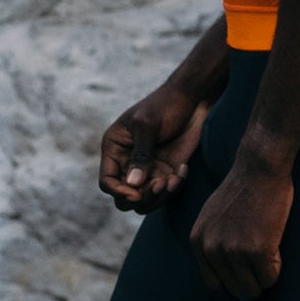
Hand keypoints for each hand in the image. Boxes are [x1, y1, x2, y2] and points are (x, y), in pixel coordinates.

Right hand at [99, 84, 207, 212]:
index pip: (107, 181)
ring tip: (173, 180)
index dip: (118, 192)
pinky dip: (174, 188)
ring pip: (145, 201)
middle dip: (141, 198)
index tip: (136, 194)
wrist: (192, 99)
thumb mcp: (148, 125)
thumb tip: (132, 184)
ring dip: (159, 197)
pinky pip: (165, 193)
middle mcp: (127, 163)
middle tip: (160, 184)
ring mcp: (147, 170)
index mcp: (115, 148)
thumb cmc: (165, 105)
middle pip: (124, 197)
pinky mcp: (166, 172)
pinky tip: (182, 170)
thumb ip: (140, 155)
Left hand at [190, 152, 293, 298]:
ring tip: (269, 251)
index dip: (234, 275)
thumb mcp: (212, 215)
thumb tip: (219, 275)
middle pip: (235, 289)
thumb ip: (211, 241)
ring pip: (253, 289)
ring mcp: (233, 250)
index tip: (245, 261)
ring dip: (265, 276)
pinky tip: (275, 245)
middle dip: (252, 280)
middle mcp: (211, 248)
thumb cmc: (243, 188)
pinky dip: (277, 268)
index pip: (215, 283)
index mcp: (198, 241)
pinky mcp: (256, 250)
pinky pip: (270, 278)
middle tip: (263, 257)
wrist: (260, 167)